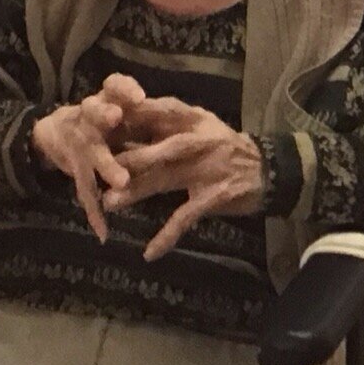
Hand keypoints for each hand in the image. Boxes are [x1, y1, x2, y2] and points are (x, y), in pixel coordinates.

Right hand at [32, 76, 145, 239]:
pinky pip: (84, 190)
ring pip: (92, 152)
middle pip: (94, 112)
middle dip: (103, 114)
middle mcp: (88, 118)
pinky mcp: (73, 169)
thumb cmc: (98, 119)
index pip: (113, 85)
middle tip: (116, 116)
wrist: (53, 132)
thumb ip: (139, 112)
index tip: (139, 96)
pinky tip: (104, 232)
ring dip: (107, 165)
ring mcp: (79, 143)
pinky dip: (94, 212)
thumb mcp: (114, 107)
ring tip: (122, 181)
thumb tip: (186, 119)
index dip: (124, 89)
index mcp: (104, 100)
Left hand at [106, 99, 264, 260]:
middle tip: (96, 167)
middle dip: (126, 158)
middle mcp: (198, 141)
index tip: (101, 121)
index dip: (129, 115)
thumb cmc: (224, 146)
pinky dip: (167, 237)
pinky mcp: (213, 198)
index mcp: (193, 119)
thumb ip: (169, 124)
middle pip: (157, 149)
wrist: (267, 170)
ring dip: (135, 192)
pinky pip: (185, 218)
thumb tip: (126, 121)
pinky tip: (149, 252)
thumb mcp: (200, 125)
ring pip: (165, 180)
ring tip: (109, 203)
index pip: (157, 111)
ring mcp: (206, 170)